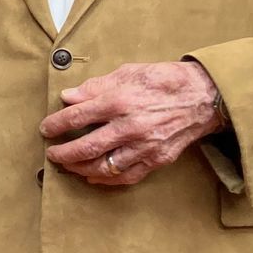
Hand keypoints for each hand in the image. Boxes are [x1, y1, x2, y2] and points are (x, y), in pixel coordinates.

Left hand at [41, 60, 223, 185]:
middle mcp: (130, 127)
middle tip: (51, 153)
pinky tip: (92, 176)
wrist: (205, 97)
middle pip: (85, 148)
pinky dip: (106, 180)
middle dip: (62, 153)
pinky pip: (126, 176)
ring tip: (67, 165)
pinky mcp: (157, 160)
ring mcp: (144, 146)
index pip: (77, 117)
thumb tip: (68, 97)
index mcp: (120, 101)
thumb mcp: (129, 73)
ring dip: (79, 168)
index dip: (56, 125)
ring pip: (103, 167)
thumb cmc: (165, 81)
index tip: (46, 129)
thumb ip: (96, 87)